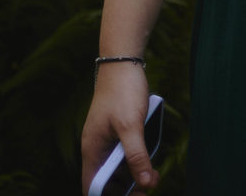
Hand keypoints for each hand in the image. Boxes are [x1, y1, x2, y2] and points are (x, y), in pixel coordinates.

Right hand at [81, 61, 155, 192]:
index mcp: (92, 150)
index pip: (93, 186)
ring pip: (116, 168)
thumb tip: (145, 183)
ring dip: (132, 176)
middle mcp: (96, 148)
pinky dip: (134, 161)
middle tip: (149, 189)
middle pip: (106, 180)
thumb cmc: (123, 92)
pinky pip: (122, 155)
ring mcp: (106, 140)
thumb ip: (137, 156)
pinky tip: (149, 162)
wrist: (123, 63)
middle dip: (126, 190)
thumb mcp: (131, 126)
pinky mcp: (117, 131)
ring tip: (153, 178)